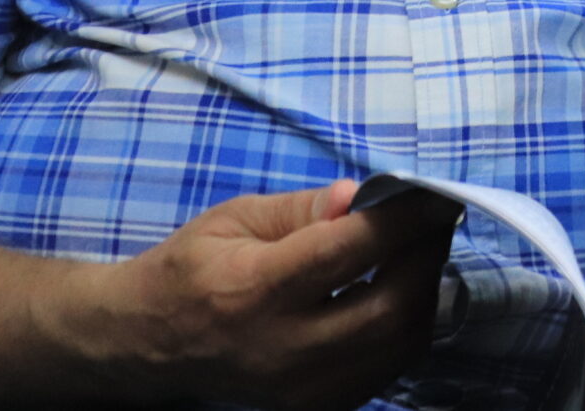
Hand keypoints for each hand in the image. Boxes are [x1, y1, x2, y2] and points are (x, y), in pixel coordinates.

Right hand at [86, 179, 461, 410]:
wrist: (148, 344)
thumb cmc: (190, 270)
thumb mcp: (233, 219)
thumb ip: (301, 208)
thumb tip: (360, 196)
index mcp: (255, 290)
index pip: (349, 252)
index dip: (405, 221)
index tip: (437, 196)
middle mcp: (281, 348)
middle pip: (389, 309)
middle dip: (426, 259)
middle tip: (435, 223)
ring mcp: (300, 389)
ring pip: (398, 345)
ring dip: (425, 293)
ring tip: (418, 254)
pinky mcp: (315, 408)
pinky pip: (386, 369)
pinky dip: (407, 328)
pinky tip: (398, 294)